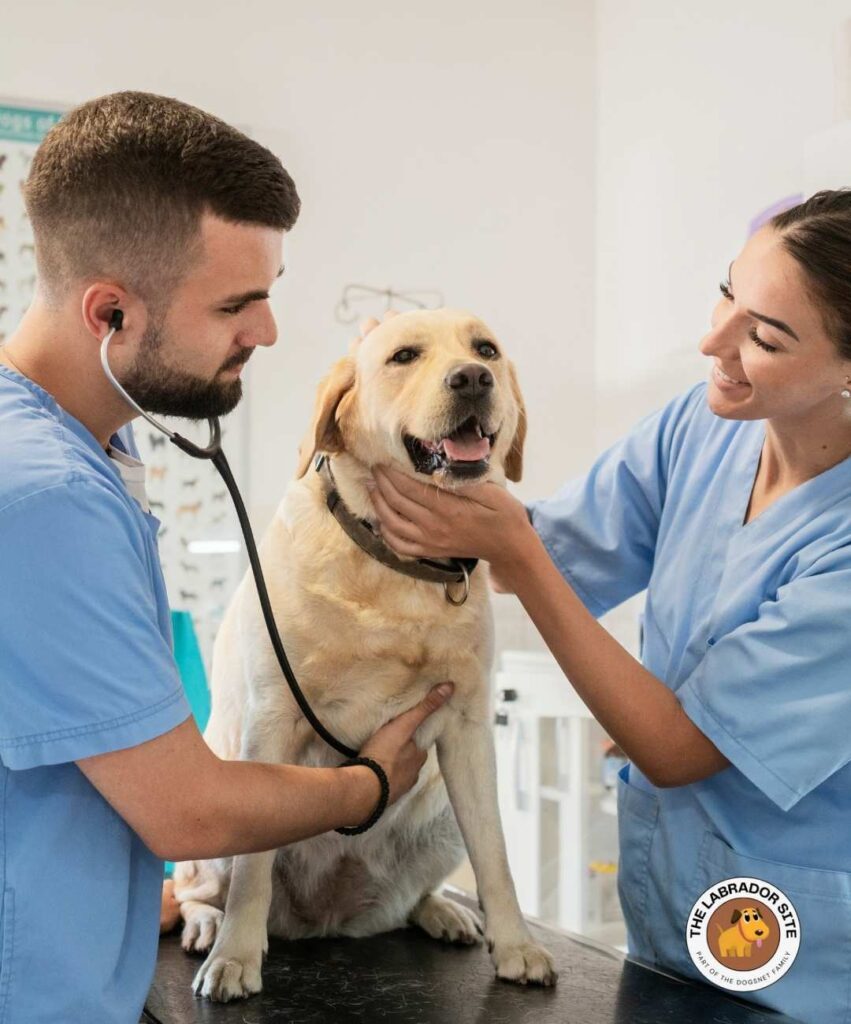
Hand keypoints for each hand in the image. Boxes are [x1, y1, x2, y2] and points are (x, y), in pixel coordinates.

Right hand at [358, 682, 453, 803]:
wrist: (364, 788)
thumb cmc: (385, 754)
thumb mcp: (405, 725)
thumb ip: (425, 708)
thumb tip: (450, 687)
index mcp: (419, 757)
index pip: (420, 743)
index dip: (412, 736)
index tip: (403, 730)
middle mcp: (413, 774)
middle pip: (409, 758)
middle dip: (401, 751)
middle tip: (387, 741)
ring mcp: (398, 788)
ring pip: (397, 772)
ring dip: (390, 765)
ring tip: (377, 755)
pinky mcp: (383, 797)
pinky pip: (384, 783)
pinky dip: (380, 777)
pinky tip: (371, 772)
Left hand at [368, 465, 533, 571]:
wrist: (510, 547)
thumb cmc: (504, 515)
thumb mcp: (493, 492)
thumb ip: (465, 482)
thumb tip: (439, 469)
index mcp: (448, 509)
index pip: (409, 487)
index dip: (392, 472)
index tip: (382, 459)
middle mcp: (434, 527)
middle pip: (396, 502)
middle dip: (381, 482)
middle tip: (374, 467)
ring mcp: (430, 542)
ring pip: (391, 524)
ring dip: (378, 504)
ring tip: (372, 487)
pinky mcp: (430, 552)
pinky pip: (399, 546)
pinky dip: (385, 532)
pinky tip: (381, 519)